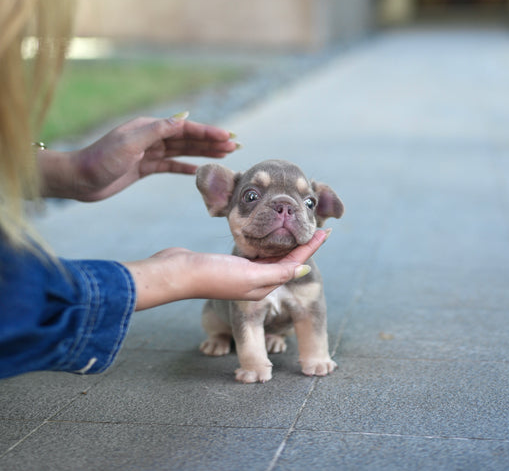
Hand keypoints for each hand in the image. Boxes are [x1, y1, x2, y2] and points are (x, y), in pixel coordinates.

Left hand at [38, 115, 237, 200]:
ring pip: (183, 152)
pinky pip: (171, 166)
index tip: (227, 136)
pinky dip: (186, 168)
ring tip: (225, 154)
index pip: (185, 128)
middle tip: (235, 145)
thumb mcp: (130, 142)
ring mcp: (149, 153)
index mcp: (149, 127)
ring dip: (203, 152)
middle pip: (188, 139)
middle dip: (211, 141)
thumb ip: (157, 130)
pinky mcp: (145, 168)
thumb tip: (183, 118)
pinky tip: (199, 170)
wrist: (79, 180)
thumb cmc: (101, 159)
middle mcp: (151, 137)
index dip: (207, 131)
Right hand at [127, 229, 329, 310]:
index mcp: (263, 285)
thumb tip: (303, 269)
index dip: (311, 247)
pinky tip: (268, 237)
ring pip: (272, 257)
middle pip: (286, 261)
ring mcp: (242, 272)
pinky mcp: (230, 264)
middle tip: (316, 228)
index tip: (326, 232)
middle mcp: (255, 280)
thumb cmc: (211, 275)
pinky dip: (267, 244)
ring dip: (286, 244)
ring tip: (298, 230)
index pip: (294, 263)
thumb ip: (276, 273)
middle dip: (302, 245)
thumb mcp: (249, 275)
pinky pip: (255, 253)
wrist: (177, 272)